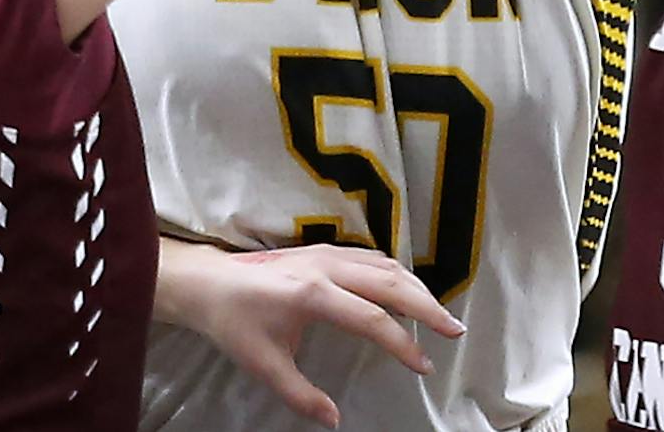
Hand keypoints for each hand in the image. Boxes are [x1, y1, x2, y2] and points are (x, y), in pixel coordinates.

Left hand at [181, 243, 464, 428]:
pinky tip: (406, 290)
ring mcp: (327, 252)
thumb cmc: (235, 324)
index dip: (402, 343)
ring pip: (384, 264)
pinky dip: (397, 273)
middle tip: (454, 331)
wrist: (209, 282)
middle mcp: (327, 266)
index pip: (372, 318)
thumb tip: (334, 419)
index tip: (423, 366)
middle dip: (426, 306)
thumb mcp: (265, 366)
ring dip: (415, 287)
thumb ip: (302, 395)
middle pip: (389, 282)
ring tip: (438, 314)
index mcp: (313, 295)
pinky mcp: (324, 249)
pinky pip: (371, 257)